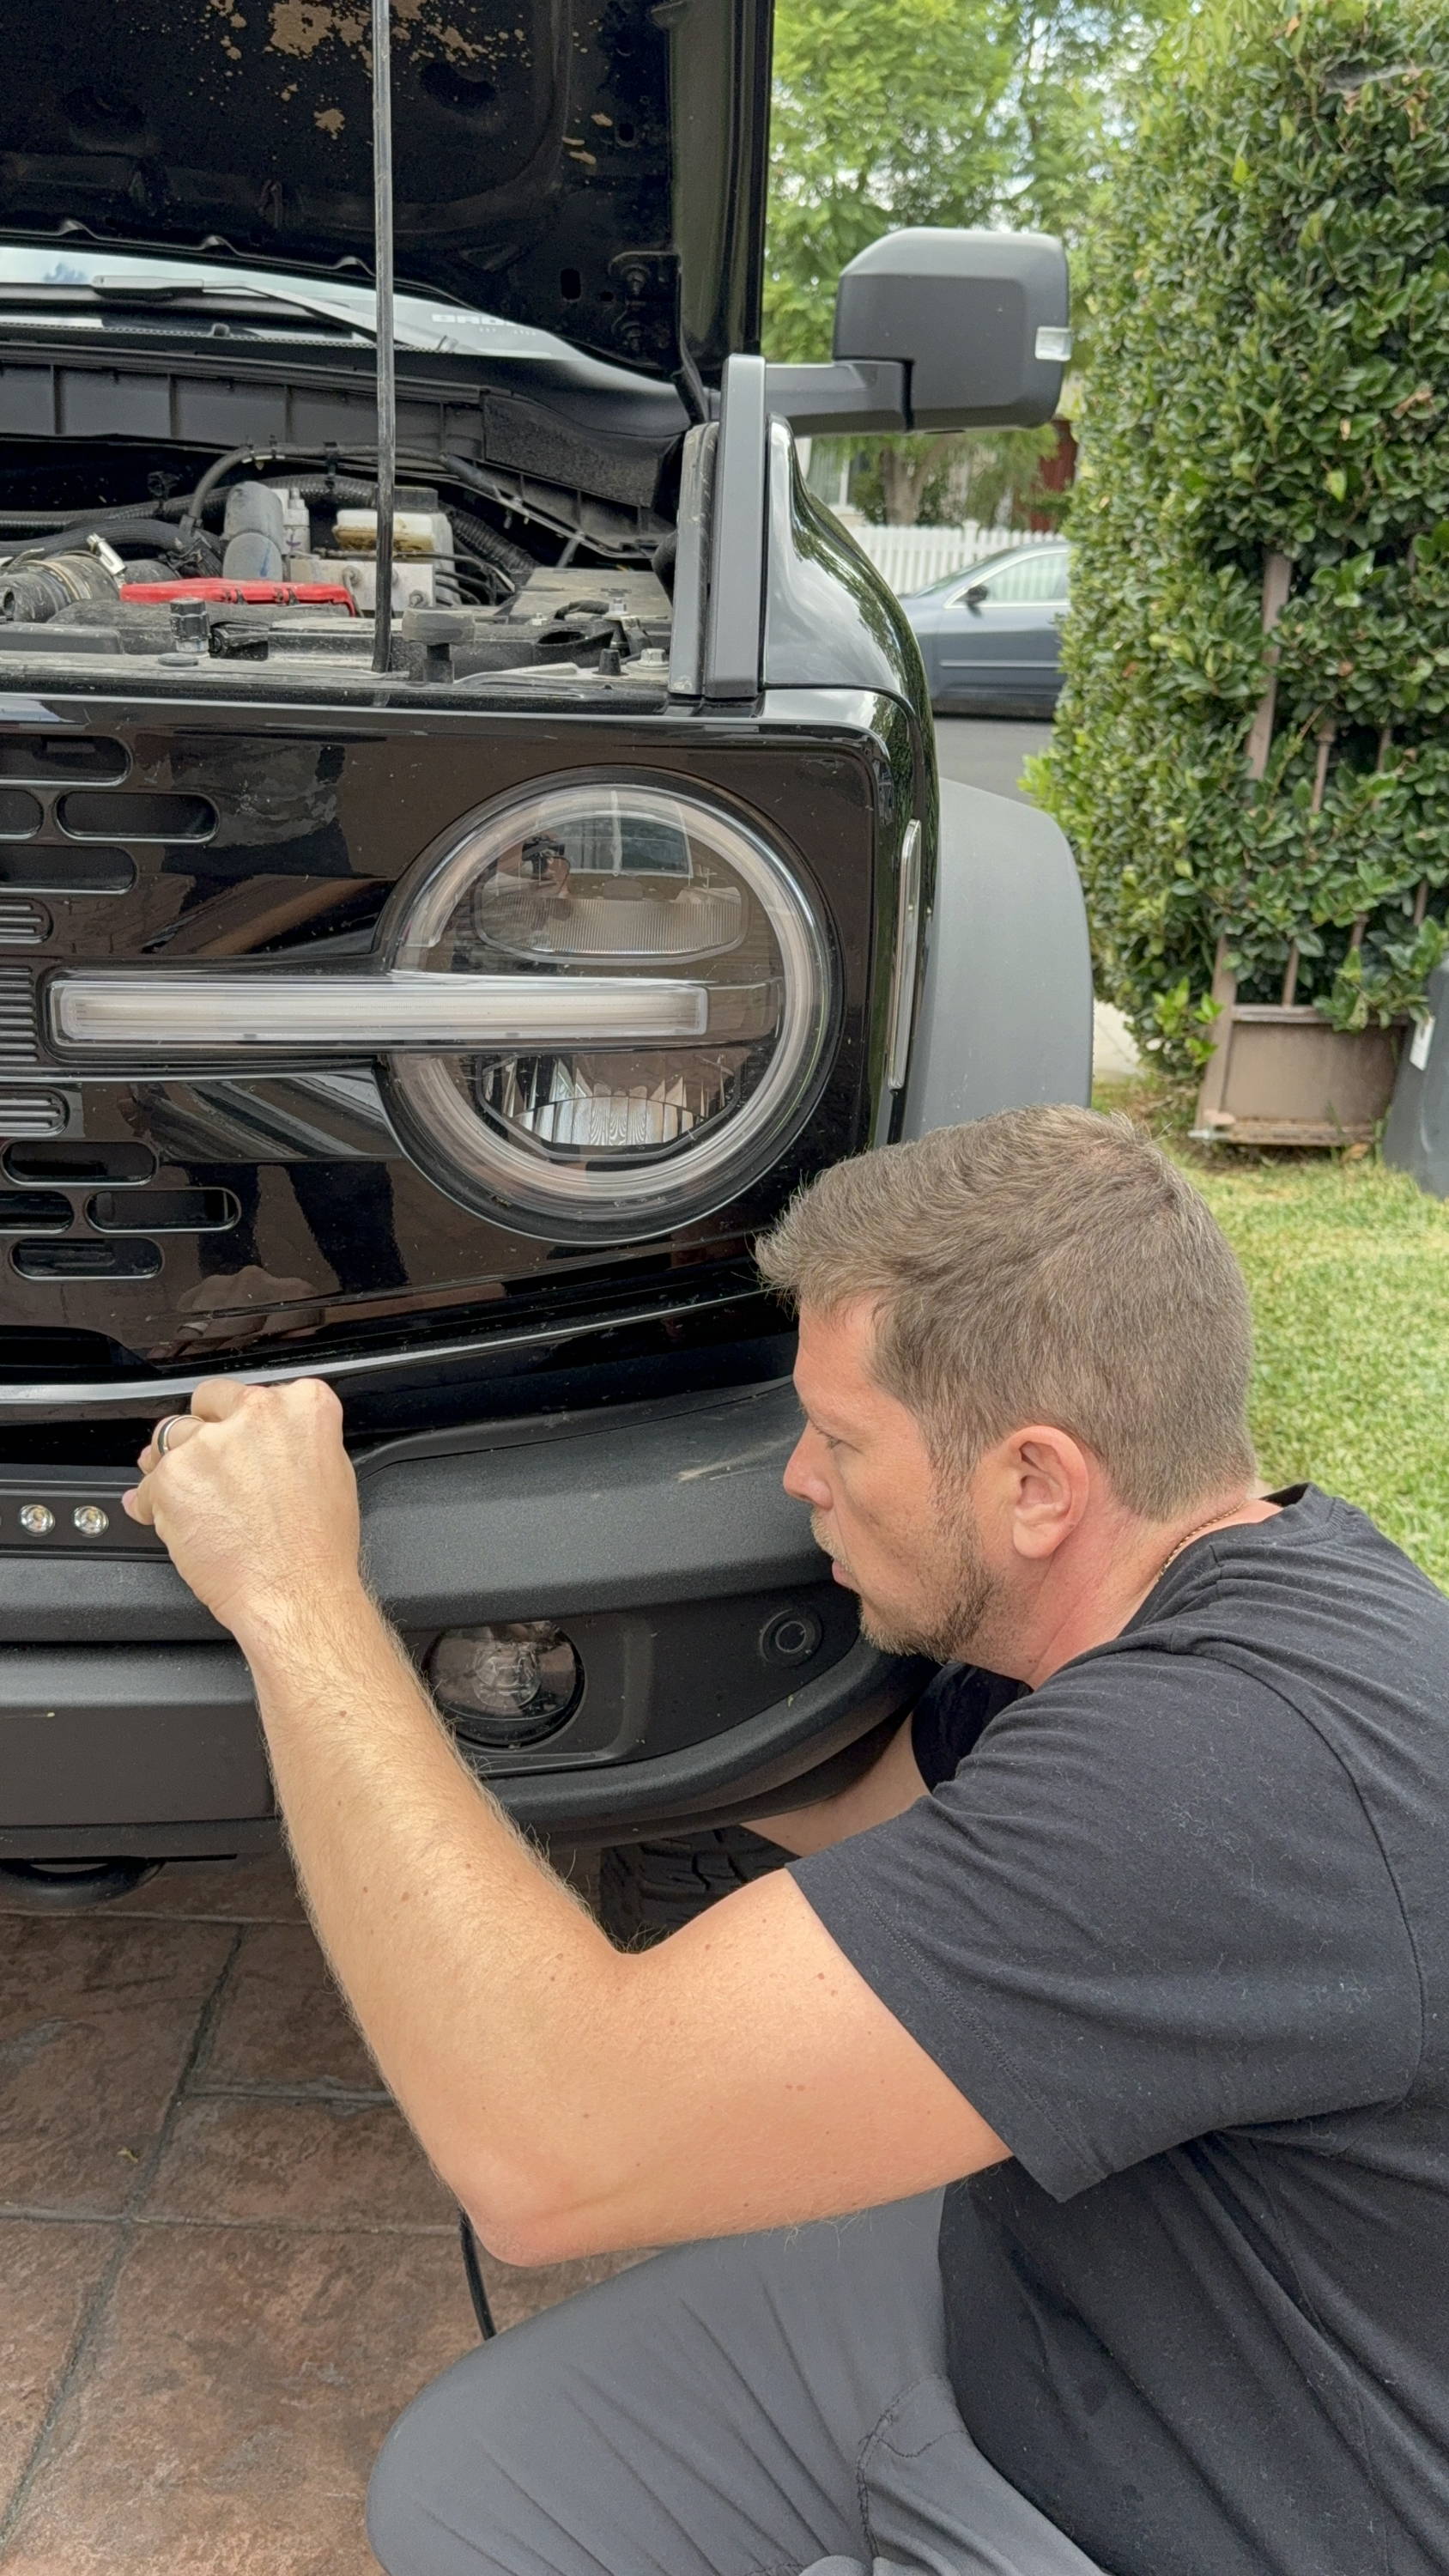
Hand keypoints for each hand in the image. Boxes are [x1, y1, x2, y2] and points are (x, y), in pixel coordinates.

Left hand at [124, 1377, 361, 1644]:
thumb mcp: (333, 1472)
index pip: (255, 1391)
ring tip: (190, 1500)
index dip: (241, 1418)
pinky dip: (151, 1503)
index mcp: (302, 1406)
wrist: (295, 1594)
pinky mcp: (172, 1477)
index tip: (238, 1437)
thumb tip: (265, 1440)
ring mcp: (209, 1443)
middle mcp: (256, 1414)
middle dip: (204, 1430)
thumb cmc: (317, 1549)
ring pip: (171, 1440)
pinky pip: (145, 1485)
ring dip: (175, 1467)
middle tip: (214, 1468)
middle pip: (206, 1403)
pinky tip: (171, 1520)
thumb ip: (296, 1440)